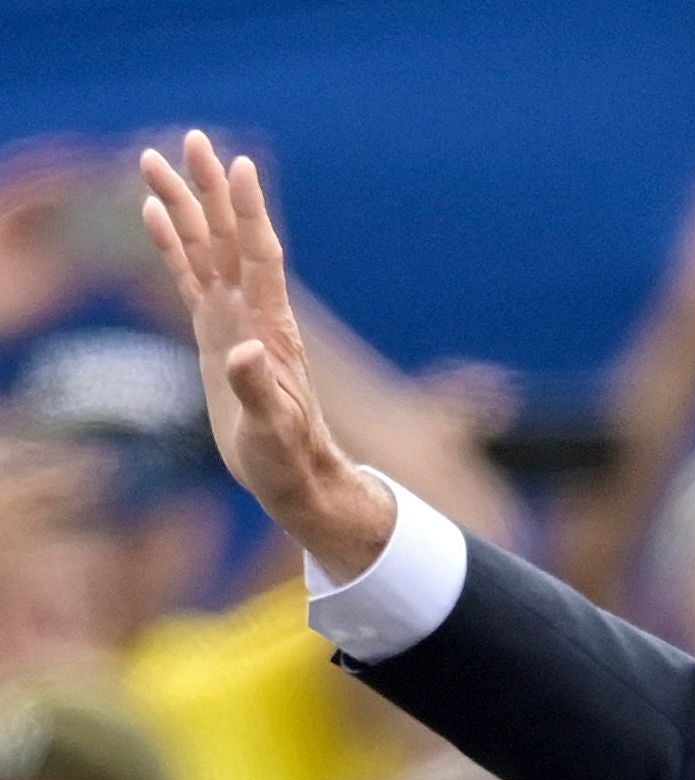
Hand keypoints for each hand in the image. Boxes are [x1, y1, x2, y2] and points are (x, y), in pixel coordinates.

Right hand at [138, 130, 389, 577]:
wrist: (295, 477)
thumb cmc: (289, 459)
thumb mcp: (273, 431)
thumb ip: (259, 392)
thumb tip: (242, 354)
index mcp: (270, 328)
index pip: (259, 256)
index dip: (249, 212)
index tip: (239, 165)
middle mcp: (252, 313)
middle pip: (227, 237)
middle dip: (208, 189)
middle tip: (188, 138)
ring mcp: (232, 320)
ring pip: (203, 249)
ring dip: (182, 205)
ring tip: (150, 160)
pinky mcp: (213, 335)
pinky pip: (188, 278)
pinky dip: (170, 245)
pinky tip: (151, 213)